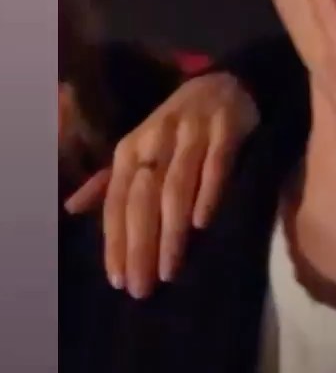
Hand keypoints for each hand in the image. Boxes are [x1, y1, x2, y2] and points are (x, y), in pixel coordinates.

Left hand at [65, 72, 258, 298]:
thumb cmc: (177, 126)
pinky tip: (202, 223)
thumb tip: (72, 208)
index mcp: (131, 148)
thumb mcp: (139, 147)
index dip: (115, 240)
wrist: (226, 85)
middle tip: (143, 287)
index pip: (117, 200)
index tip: (117, 280)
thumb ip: (110, 179)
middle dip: (140, 244)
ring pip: (177, 186)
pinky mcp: (225, 129)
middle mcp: (156, 139)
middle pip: (143, 199)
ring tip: (169, 269)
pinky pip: (216, 165)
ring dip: (170, 230)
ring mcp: (192, 133)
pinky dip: (208, 193)